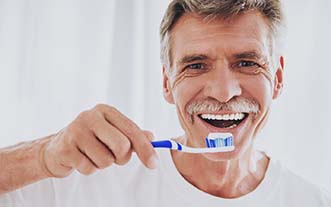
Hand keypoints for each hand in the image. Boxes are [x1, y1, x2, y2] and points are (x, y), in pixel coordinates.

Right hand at [40, 104, 157, 177]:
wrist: (56, 148)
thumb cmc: (90, 140)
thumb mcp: (112, 132)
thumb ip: (132, 134)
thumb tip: (152, 137)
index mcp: (105, 111)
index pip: (132, 130)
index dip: (145, 149)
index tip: (154, 163)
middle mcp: (90, 116)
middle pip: (122, 145)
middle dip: (121, 157)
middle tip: (113, 156)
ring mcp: (76, 131)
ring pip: (106, 160)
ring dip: (103, 164)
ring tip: (93, 155)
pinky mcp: (65, 148)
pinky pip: (89, 168)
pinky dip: (89, 169)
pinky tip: (81, 159)